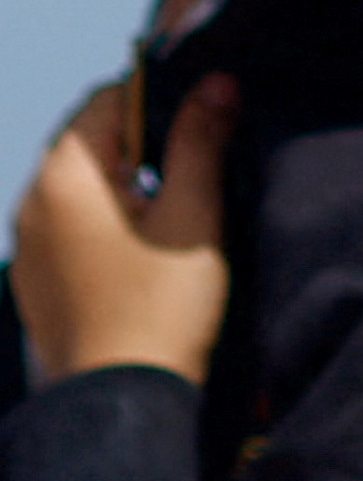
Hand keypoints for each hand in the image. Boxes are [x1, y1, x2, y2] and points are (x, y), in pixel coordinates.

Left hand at [14, 70, 230, 384]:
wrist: (120, 399)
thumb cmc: (161, 307)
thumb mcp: (194, 216)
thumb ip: (201, 141)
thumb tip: (217, 81)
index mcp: (64, 178)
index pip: (106, 100)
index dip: (160, 97)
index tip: (204, 121)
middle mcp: (31, 203)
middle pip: (88, 141)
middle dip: (142, 141)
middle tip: (196, 167)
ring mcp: (27, 243)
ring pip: (78, 184)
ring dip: (123, 181)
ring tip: (173, 212)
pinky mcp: (34, 277)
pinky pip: (67, 223)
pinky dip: (104, 218)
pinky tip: (142, 250)